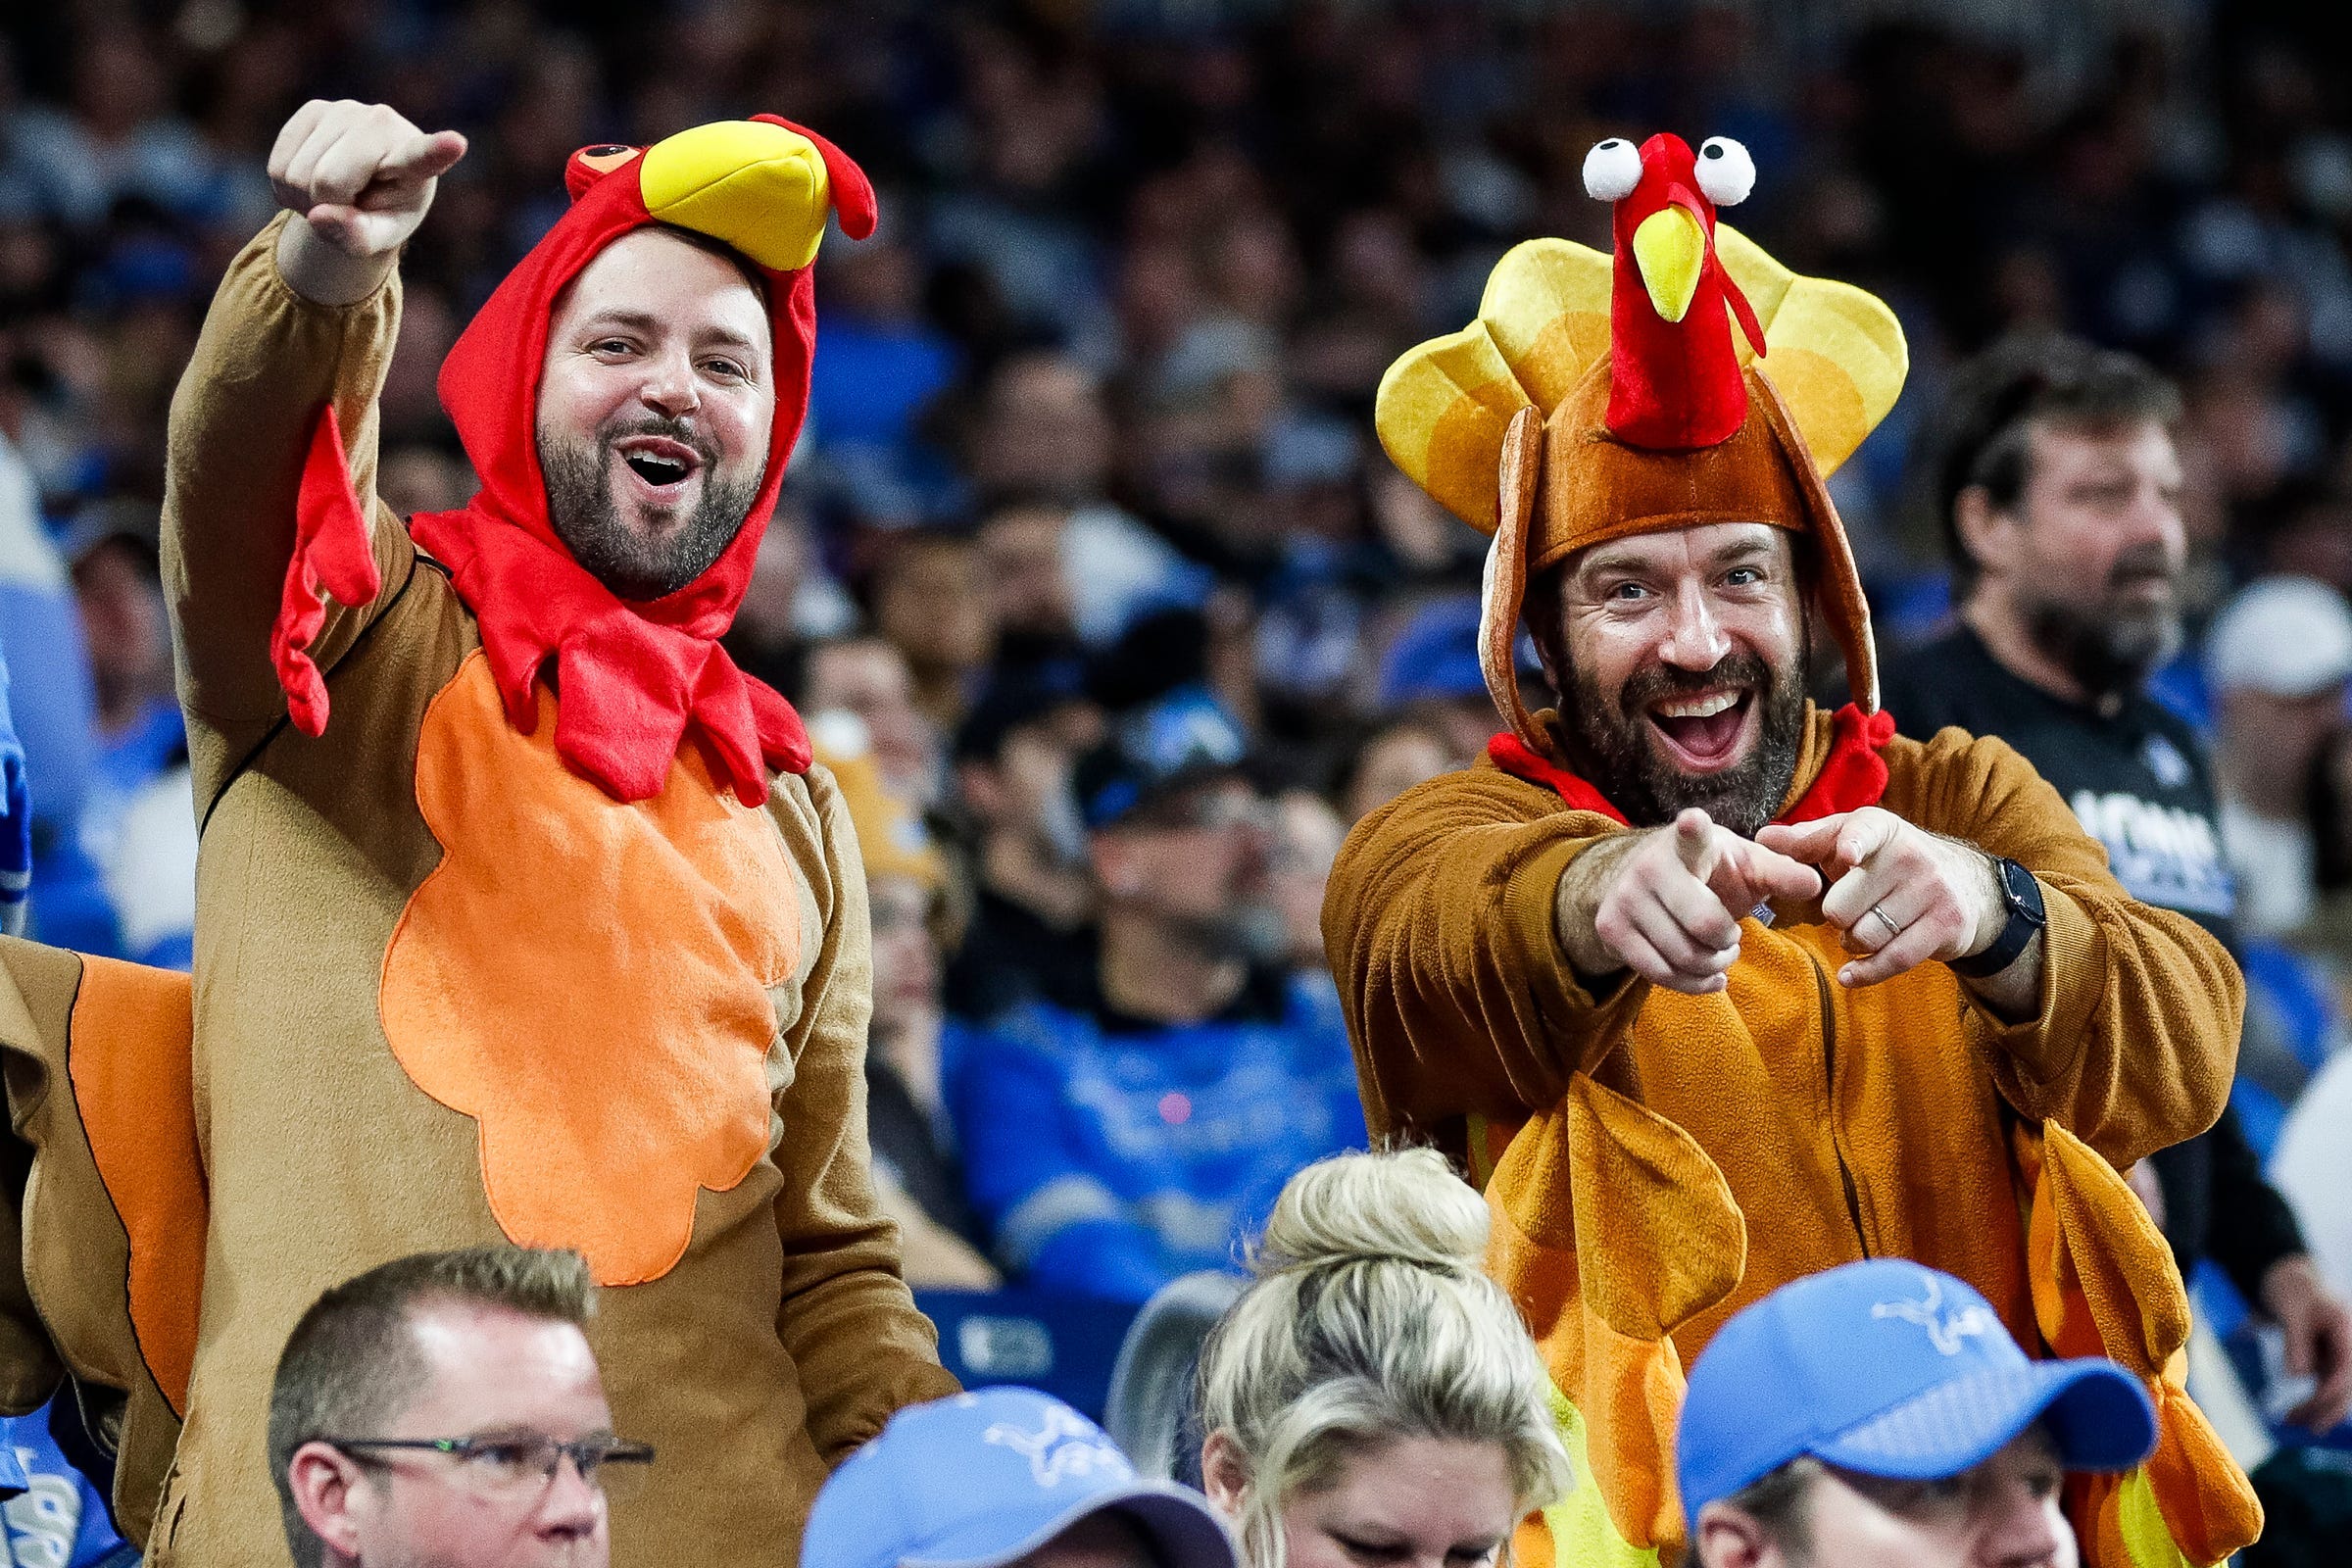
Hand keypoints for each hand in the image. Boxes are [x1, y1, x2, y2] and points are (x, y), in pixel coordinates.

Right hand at [268, 101, 464, 303]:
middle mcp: (383, 124)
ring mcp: (346, 110)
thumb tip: (320, 216)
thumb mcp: (380, 237)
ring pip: (296, 174)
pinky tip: (310, 179)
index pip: (424, 156)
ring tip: (332, 194)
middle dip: (326, 206)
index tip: (456, 144)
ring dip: (304, 199)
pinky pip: (278, 165)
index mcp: (414, 160)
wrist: (362, 184)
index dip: (437, 150)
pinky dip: (286, 186)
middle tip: (346, 207)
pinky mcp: (314, 109)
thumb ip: (359, 238)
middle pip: (327, 181)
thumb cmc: (382, 213)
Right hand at [1561, 808, 1821, 994]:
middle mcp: (1651, 864)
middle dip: (1728, 942)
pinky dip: (1693, 984)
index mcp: (1690, 842)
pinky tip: (1708, 976)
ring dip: (1713, 965)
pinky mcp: (1610, 926)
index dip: (1692, 828)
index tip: (1693, 820)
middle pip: (1705, 925)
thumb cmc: (1710, 872)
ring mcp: (1625, 896)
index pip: (1691, 833)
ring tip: (1718, 953)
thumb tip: (1814, 886)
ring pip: (1684, 955)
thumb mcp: (1747, 865)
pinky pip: (1659, 974)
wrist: (1649, 880)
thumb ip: (1781, 873)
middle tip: (1732, 937)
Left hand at [1757, 807, 2003, 987]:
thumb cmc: (1886, 862)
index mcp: (1880, 829)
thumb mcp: (1850, 841)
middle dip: (1836, 918)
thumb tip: (1762, 839)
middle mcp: (1909, 856)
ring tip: (1862, 928)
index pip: (1864, 832)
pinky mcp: (1946, 925)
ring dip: (1853, 941)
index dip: (1852, 845)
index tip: (1847, 857)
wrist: (1964, 884)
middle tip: (1849, 911)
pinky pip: (1894, 959)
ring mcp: (1932, 891)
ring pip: (1865, 936)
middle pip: (1841, 907)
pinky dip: (1865, 973)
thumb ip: (1806, 841)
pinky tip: (1849, 975)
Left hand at [2262, 1255, 2351, 1430]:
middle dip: (2325, 1409)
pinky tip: (2295, 1415)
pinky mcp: (2329, 1363)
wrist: (2294, 1281)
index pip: (2346, 1372)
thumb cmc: (2295, 1292)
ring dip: (2317, 1410)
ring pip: (2337, 1393)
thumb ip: (2297, 1342)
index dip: (2330, 1393)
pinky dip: (2313, 1402)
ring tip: (2289, 1421)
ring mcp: (2342, 1358)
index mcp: (2349, 1333)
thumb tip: (2297, 1376)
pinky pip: (2326, 1388)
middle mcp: (2351, 1349)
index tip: (2309, 1406)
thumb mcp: (2292, 1312)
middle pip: (2346, 1388)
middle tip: (2298, 1424)